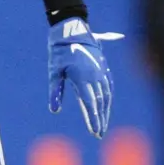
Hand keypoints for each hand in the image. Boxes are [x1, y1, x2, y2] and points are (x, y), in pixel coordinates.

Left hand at [47, 18, 122, 138]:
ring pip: (107, 95)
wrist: (72, 30)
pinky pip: (109, 86)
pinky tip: (107, 106)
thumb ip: (55, 91)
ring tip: (103, 124)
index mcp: (83, 78)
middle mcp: (96, 76)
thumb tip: (54, 110)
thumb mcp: (54, 71)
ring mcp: (102, 71)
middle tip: (99, 134)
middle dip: (101, 119)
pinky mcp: (104, 67)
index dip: (94, 119)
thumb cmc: (59, 51)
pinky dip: (108, 98)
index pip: (90, 103)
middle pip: (101, 102)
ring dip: (106, 110)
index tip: (95, 132)